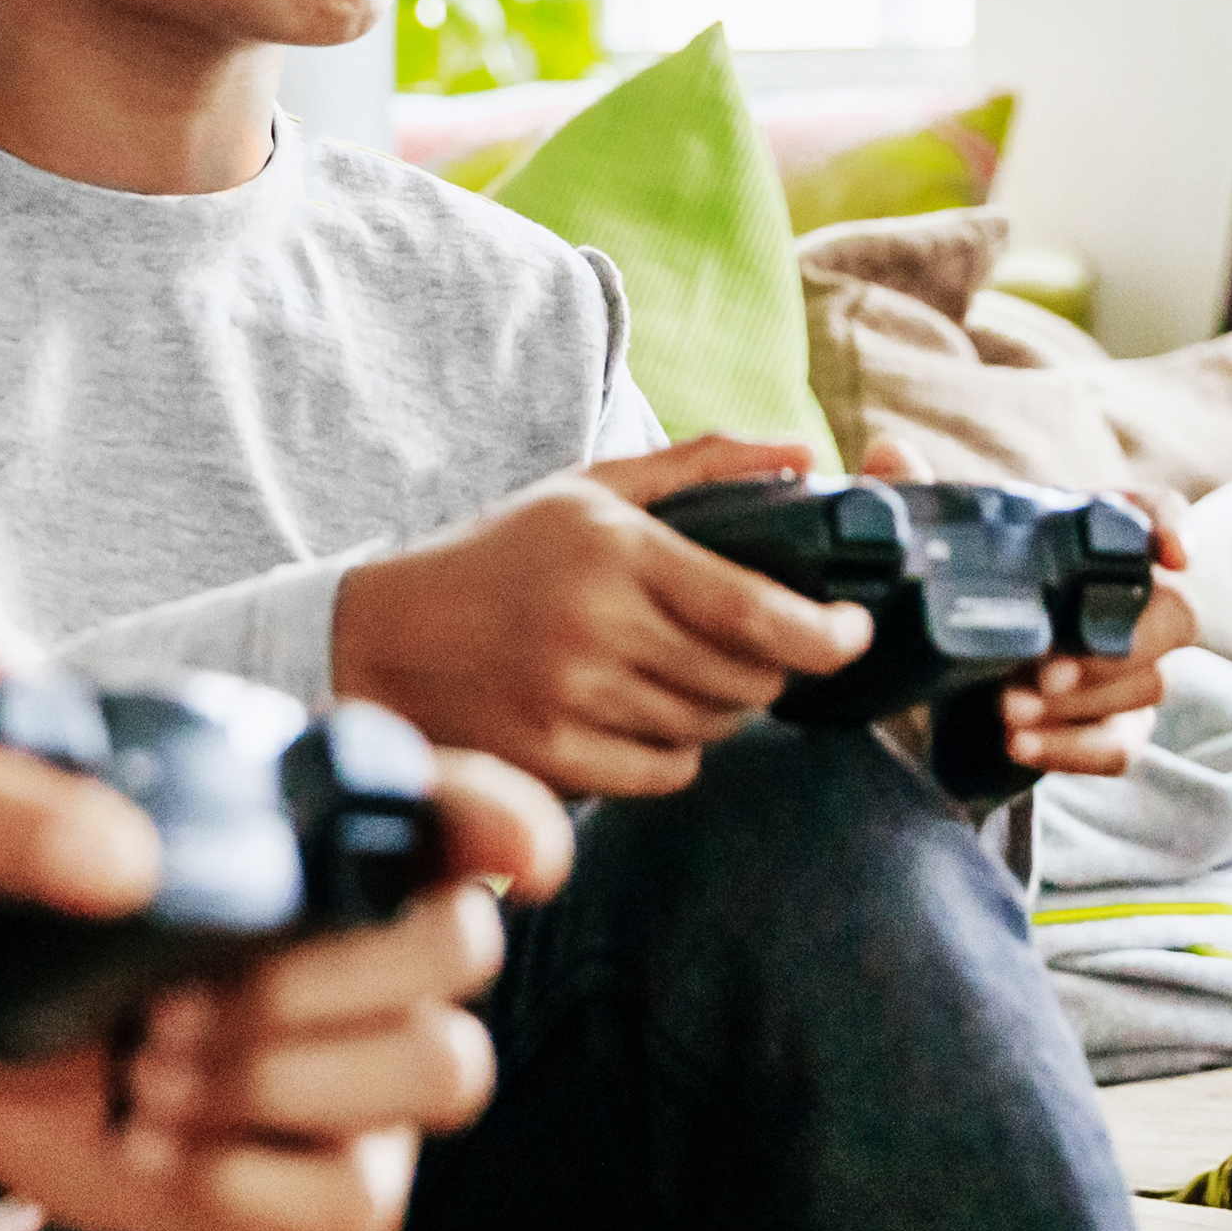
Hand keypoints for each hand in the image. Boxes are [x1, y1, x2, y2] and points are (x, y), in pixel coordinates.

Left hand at [0, 749, 573, 1230]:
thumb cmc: (52, 929)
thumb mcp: (34, 832)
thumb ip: (26, 741)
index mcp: (337, 844)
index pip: (469, 812)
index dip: (503, 821)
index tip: (504, 850)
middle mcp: (387, 953)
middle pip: (462, 946)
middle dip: (315, 974)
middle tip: (164, 1004)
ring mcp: (378, 1077)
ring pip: (442, 1069)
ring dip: (284, 1075)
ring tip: (151, 1073)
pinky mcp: (341, 1183)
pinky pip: (366, 1196)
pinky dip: (252, 1176)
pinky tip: (157, 1144)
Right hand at [329, 433, 869, 797]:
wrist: (379, 638)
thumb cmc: (496, 556)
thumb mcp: (590, 490)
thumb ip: (703, 469)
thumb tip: (807, 457)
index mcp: (615, 550)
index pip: (755, 609)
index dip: (825, 634)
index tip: (852, 633)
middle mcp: (596, 626)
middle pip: (744, 679)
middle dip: (766, 670)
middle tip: (746, 651)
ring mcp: (571, 698)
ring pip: (708, 728)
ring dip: (716, 709)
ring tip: (676, 675)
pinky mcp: (551, 758)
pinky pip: (664, 773)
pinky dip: (672, 752)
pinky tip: (640, 716)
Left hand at [851, 433, 1201, 777]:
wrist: (938, 689)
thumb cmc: (958, 596)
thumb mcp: (930, 549)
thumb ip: (913, 500)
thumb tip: (890, 455)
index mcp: (1091, 540)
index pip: (1154, 517)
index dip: (1173, 527)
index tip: (1172, 553)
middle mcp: (1127, 602)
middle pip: (1177, 615)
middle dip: (1121, 643)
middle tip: (1046, 665)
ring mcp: (1127, 671)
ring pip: (1148, 685)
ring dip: (1077, 702)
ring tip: (1004, 707)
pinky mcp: (1111, 729)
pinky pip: (1121, 746)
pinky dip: (1072, 749)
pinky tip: (1017, 743)